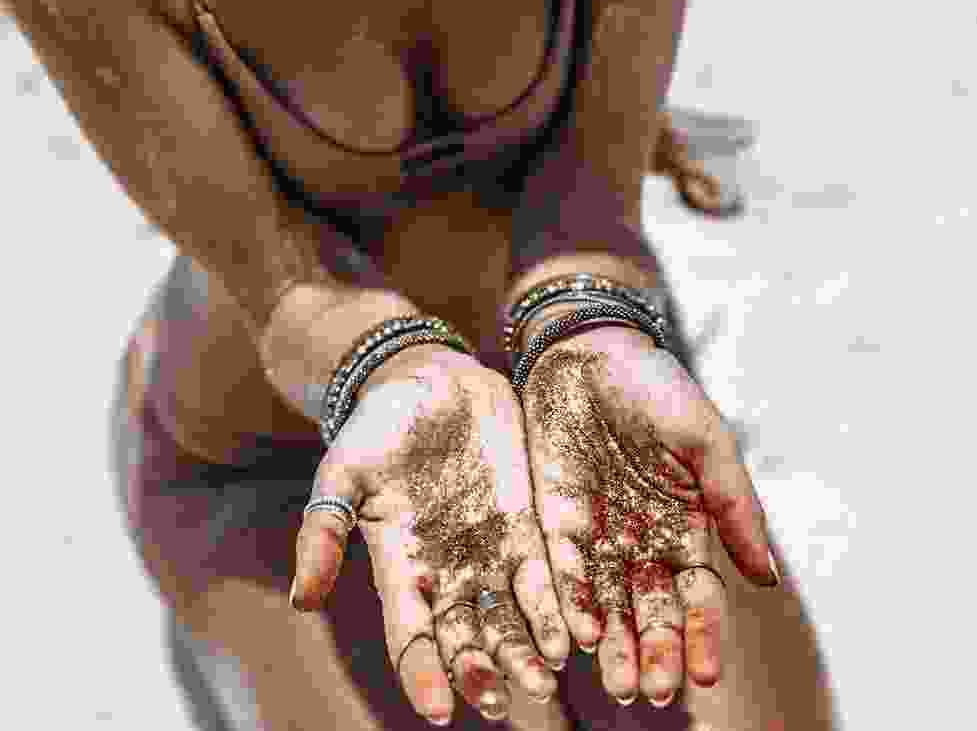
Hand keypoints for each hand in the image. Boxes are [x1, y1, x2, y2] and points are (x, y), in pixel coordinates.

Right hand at [290, 346, 570, 723]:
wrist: (426, 378)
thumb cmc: (377, 426)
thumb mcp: (343, 474)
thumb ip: (325, 532)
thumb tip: (300, 601)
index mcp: (402, 568)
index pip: (412, 637)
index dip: (424, 675)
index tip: (440, 712)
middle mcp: (450, 571)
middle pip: (469, 639)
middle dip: (485, 672)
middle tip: (503, 701)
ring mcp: (492, 548)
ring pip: (513, 617)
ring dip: (529, 651)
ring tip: (546, 677)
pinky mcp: (527, 521)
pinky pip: (546, 572)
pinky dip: (559, 604)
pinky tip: (576, 630)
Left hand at [519, 323, 776, 707]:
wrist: (588, 348)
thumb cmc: (655, 388)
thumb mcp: (705, 440)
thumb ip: (734, 504)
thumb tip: (766, 576)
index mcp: (685, 525)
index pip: (697, 594)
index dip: (702, 634)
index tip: (703, 673)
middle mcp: (641, 540)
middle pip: (652, 610)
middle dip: (656, 652)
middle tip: (655, 692)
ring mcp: (598, 532)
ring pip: (608, 604)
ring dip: (614, 647)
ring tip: (619, 685)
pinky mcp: (555, 517)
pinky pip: (564, 569)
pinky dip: (572, 603)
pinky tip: (578, 635)